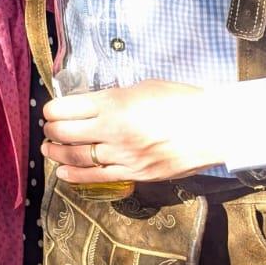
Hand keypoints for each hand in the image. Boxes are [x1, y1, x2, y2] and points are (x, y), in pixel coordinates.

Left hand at [41, 79, 225, 183]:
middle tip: (49, 129)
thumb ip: (113, 97)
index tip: (50, 111)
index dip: (51, 110)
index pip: (66, 108)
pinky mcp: (135, 174)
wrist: (216, 127)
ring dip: (56, 153)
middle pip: (65, 133)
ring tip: (49, 149)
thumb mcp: (143, 87)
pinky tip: (63, 172)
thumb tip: (91, 104)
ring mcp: (123, 155)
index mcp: (114, 103)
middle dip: (51, 131)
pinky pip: (97, 177)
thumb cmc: (182, 101)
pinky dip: (74, 175)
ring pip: (76, 157)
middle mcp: (113, 130)